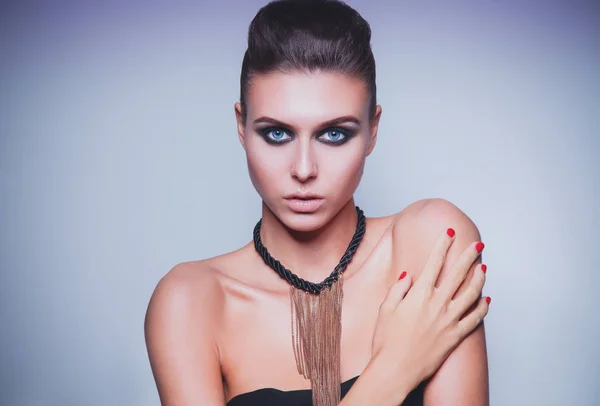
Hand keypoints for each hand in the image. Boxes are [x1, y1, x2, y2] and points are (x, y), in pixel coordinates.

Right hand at [371, 228, 489, 395]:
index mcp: (419, 294)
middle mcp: (437, 304)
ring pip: (471, 294)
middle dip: (468, 256)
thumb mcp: (385, 309)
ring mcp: (449, 320)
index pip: (435, 262)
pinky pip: (474, 319)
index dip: (443, 245)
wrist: (395, 369)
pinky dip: (482, 308)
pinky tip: (486, 300)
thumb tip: (409, 276)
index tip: (449, 233)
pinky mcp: (455, 336)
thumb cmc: (386, 340)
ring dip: (479, 279)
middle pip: (458, 274)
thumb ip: (398, 289)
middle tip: (477, 244)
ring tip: (483, 268)